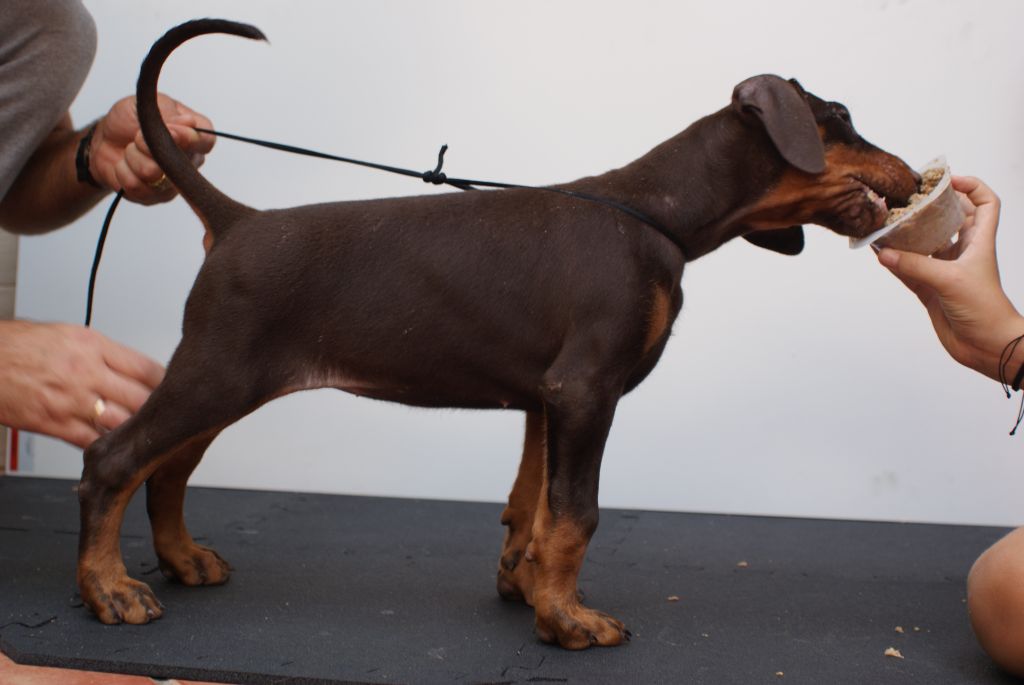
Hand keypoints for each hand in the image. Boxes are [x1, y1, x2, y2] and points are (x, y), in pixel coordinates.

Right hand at [0, 321, 164, 447]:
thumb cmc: (18, 345)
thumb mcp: (69, 335)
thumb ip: (104, 353)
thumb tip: (132, 369)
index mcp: (93, 346)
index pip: (147, 368)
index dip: (168, 385)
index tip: (176, 393)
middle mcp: (86, 372)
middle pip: (142, 398)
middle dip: (161, 412)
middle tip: (172, 421)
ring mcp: (70, 400)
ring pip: (122, 424)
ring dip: (139, 434)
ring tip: (153, 440)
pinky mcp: (53, 423)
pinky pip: (91, 442)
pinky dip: (108, 448)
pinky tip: (118, 450)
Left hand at [88, 93, 215, 204]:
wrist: (104, 139)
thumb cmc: (129, 120)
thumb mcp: (146, 107)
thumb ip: (169, 115)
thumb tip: (190, 123)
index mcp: (193, 136)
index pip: (206, 141)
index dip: (189, 138)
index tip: (170, 131)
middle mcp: (188, 163)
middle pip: (177, 162)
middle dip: (149, 146)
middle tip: (137, 136)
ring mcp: (172, 184)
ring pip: (153, 174)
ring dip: (132, 157)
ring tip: (129, 151)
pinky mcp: (154, 197)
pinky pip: (137, 187)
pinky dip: (123, 172)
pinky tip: (124, 165)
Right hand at [877, 176, 1023, 380]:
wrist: (987, 345)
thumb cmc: (985, 309)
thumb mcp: (950, 281)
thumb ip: (915, 266)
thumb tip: (884, 253)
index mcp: (979, 242)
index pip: (985, 203)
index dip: (971, 186)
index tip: (947, 180)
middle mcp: (962, 252)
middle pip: (949, 219)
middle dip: (931, 206)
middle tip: (908, 198)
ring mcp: (945, 270)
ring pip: (925, 243)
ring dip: (908, 234)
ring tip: (888, 222)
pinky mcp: (930, 288)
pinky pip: (908, 268)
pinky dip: (895, 260)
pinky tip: (880, 252)